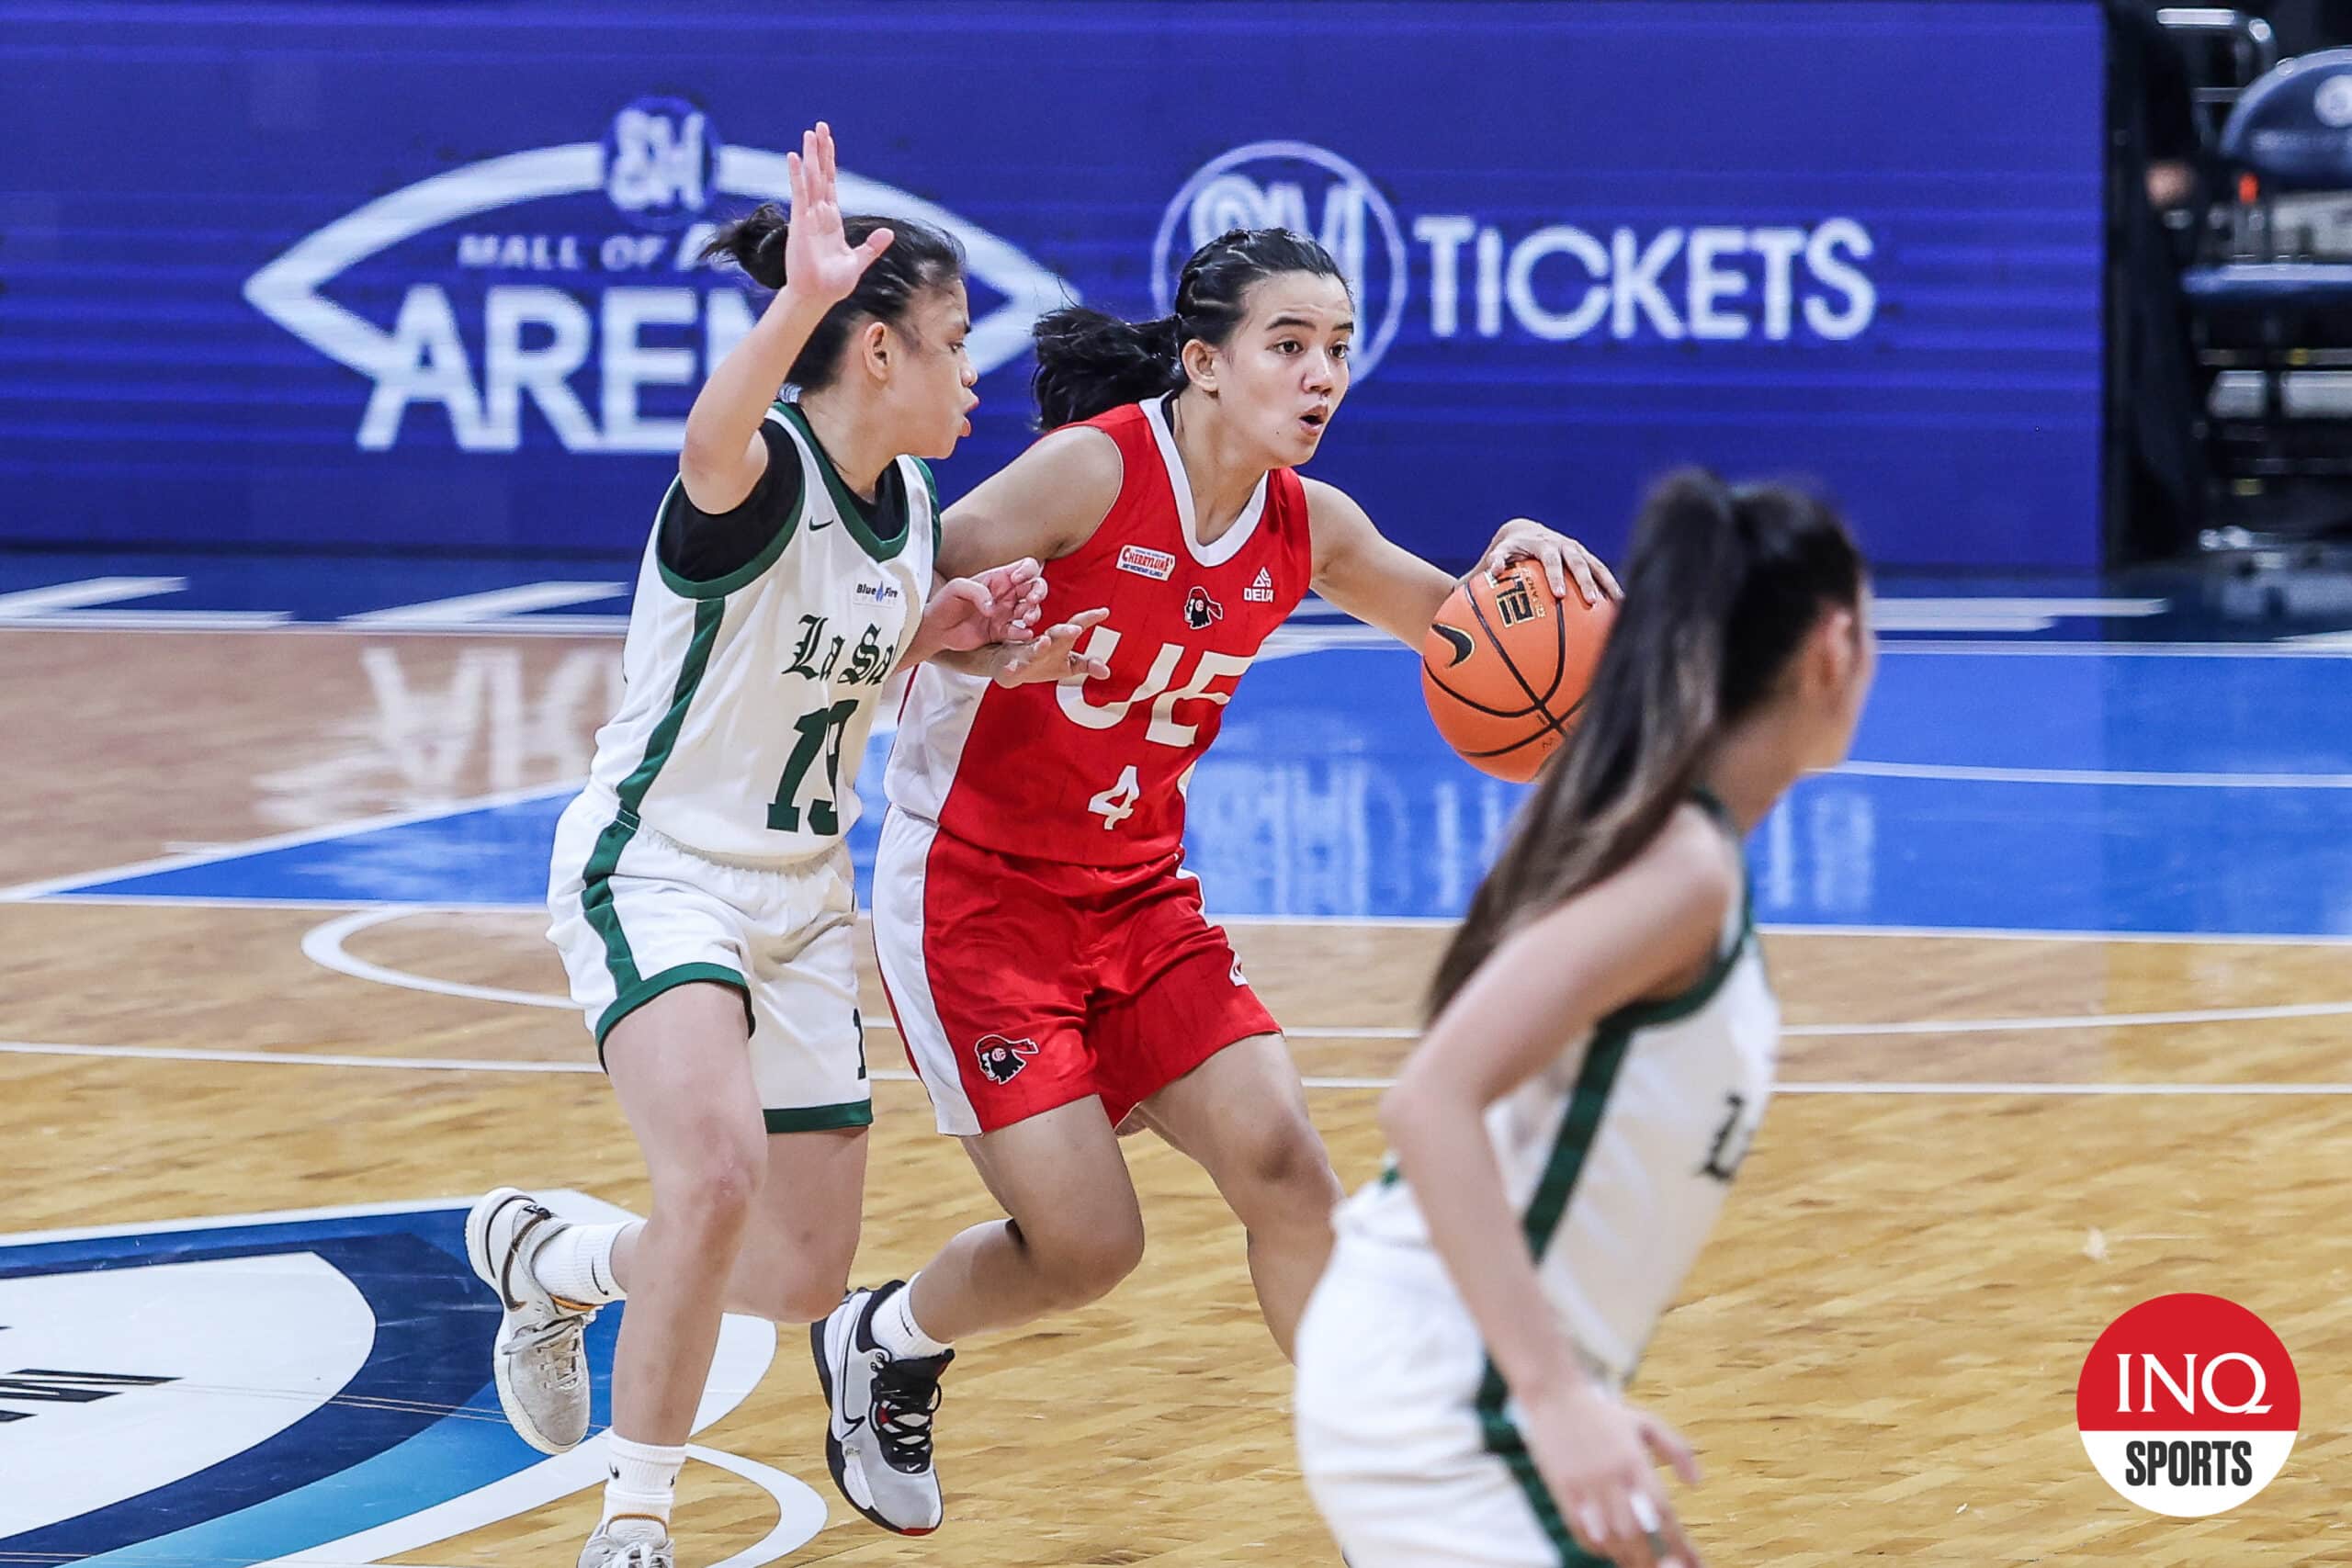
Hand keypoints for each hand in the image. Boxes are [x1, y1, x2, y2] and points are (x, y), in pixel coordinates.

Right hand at [784, 121, 892, 304]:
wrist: (819, 298)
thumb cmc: (833, 283)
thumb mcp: (859, 261)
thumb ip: (872, 246)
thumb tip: (888, 233)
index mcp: (831, 220)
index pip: (830, 184)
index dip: (829, 162)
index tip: (827, 141)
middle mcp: (818, 214)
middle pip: (819, 175)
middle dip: (819, 151)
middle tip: (818, 126)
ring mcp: (808, 217)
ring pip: (810, 180)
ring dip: (809, 157)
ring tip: (808, 133)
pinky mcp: (801, 224)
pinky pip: (800, 196)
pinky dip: (797, 177)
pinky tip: (794, 158)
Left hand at [919, 558, 1047, 653]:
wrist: (935, 629)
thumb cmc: (944, 603)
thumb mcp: (957, 588)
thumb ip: (977, 591)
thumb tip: (993, 608)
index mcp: (999, 578)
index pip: (1025, 567)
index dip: (1027, 571)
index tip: (1016, 580)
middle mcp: (1006, 595)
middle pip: (1035, 587)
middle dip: (1038, 592)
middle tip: (1030, 600)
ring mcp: (1005, 613)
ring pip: (1031, 610)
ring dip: (1034, 613)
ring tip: (1026, 619)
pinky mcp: (1001, 632)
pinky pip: (1019, 632)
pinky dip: (1024, 633)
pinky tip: (1022, 633)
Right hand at [990, 608, 1112, 687]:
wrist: (1007, 666)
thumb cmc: (1042, 661)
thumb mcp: (1067, 664)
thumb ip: (1087, 665)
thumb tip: (1107, 672)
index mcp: (1058, 640)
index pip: (1075, 625)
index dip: (1090, 619)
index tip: (1105, 611)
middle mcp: (1043, 642)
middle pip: (1055, 633)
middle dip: (1065, 631)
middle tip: (1076, 629)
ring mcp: (1026, 653)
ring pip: (1033, 648)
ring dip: (1039, 645)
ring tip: (1045, 642)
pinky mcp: (1011, 667)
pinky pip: (1011, 667)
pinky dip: (1011, 667)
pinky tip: (1012, 667)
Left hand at [1475, 518, 1621, 607]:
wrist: (1528, 532)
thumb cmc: (1512, 548)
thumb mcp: (1502, 551)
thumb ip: (1496, 559)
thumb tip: (1493, 570)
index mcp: (1545, 544)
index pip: (1551, 560)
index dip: (1556, 576)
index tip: (1559, 595)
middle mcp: (1565, 545)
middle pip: (1578, 563)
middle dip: (1585, 582)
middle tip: (1591, 602)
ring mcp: (1578, 551)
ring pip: (1596, 566)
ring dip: (1607, 584)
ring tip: (1618, 604)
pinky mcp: (1587, 557)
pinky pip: (1601, 572)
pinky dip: (1611, 586)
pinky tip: (1621, 605)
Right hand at [1517, 1381, 1701, 1567]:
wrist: (1555, 1396)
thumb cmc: (1604, 1413)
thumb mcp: (1646, 1423)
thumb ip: (1677, 1450)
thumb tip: (1696, 1484)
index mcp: (1635, 1461)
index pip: (1663, 1512)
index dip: (1679, 1543)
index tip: (1692, 1562)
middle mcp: (1612, 1476)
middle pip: (1637, 1533)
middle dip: (1652, 1559)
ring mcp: (1585, 1485)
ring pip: (1610, 1537)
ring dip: (1626, 1557)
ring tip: (1638, 1564)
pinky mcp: (1563, 1490)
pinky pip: (1582, 1531)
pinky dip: (1596, 1548)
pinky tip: (1608, 1550)